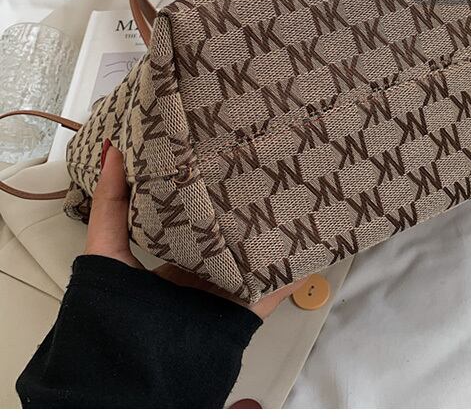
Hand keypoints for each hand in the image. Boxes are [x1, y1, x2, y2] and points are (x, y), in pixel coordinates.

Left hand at [85, 142, 305, 318]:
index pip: (195, 221)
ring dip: (274, 238)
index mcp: (173, 262)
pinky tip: (308, 250)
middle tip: (266, 173)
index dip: (209, 193)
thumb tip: (114, 149)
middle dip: (246, 211)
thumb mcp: (105, 251)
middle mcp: (201, 275)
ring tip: (294, 201)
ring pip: (255, 260)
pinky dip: (290, 274)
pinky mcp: (242, 314)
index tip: (224, 160)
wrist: (130, 377)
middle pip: (230, 237)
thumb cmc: (113, 312)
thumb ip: (110, 204)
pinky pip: (271, 291)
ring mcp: (224, 295)